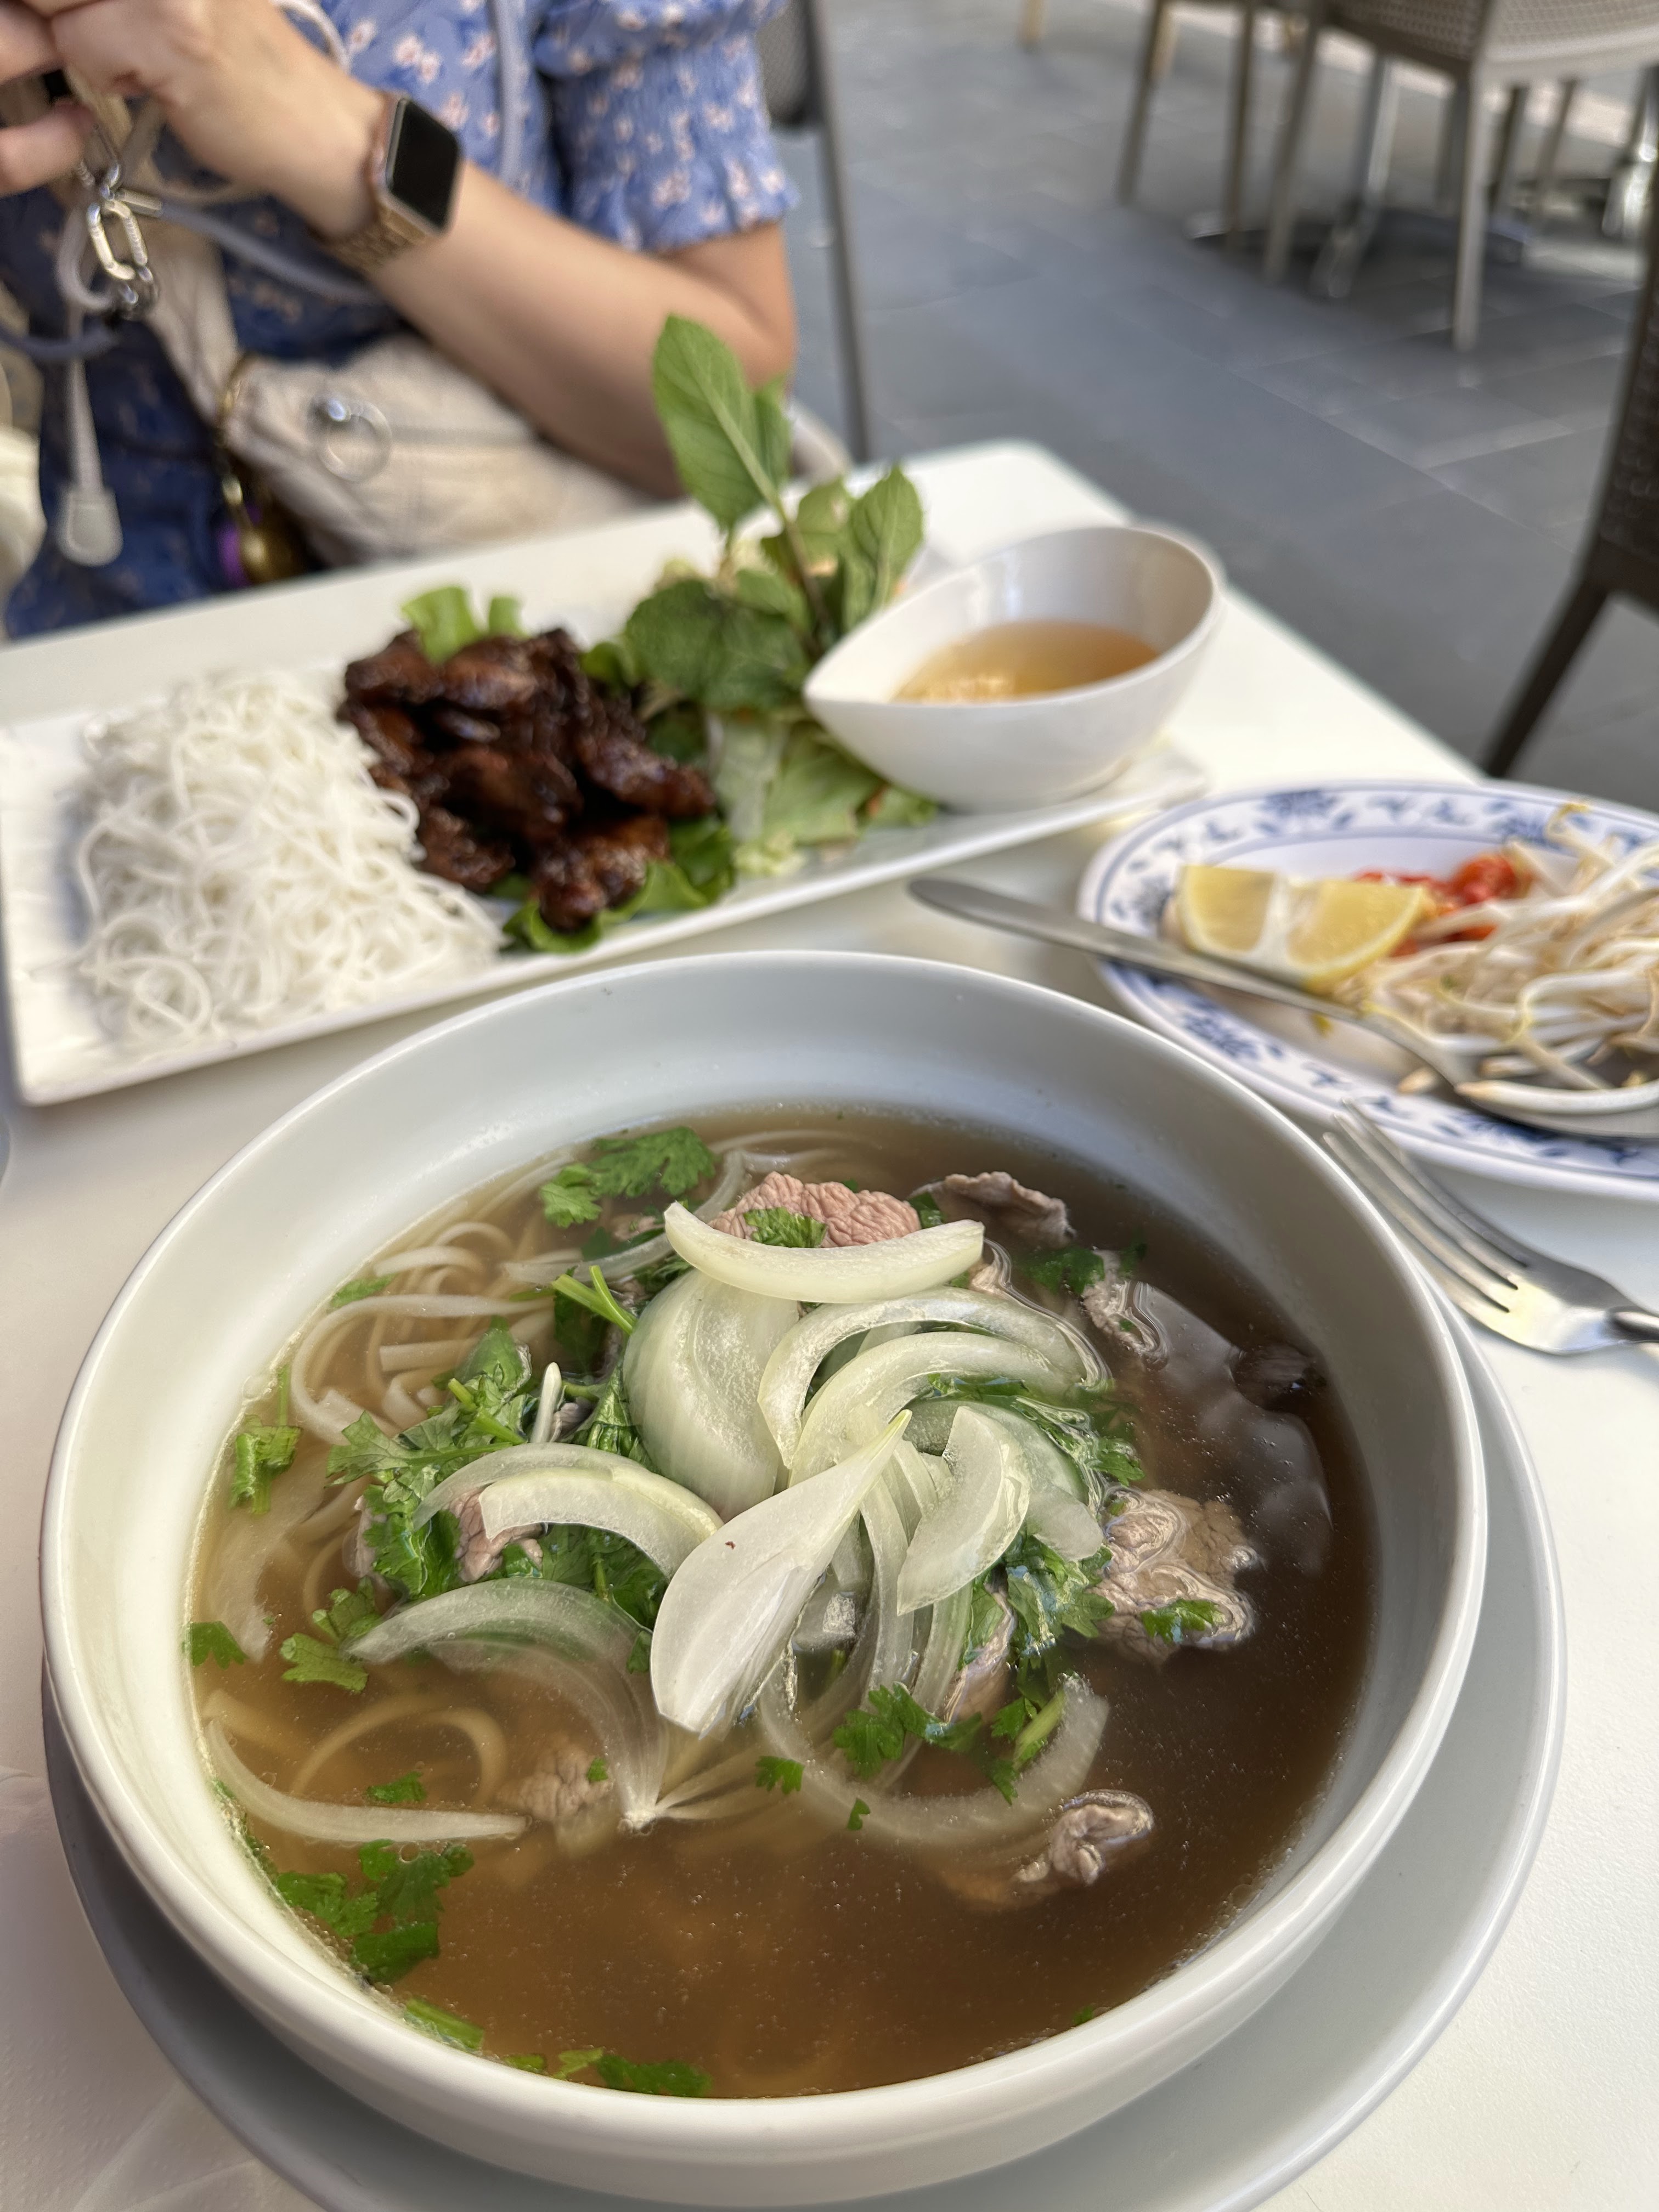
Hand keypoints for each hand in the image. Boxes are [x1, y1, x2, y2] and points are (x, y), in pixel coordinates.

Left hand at [16, 0, 382, 232]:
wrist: (316, 124)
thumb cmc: (246, 60)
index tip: (110, 16)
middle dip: (70, 8)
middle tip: (127, 34)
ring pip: (54, 2)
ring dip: (85, 39)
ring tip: (144, 57)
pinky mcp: (168, 32)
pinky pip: (78, 46)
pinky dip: (104, 74)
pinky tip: (155, 83)